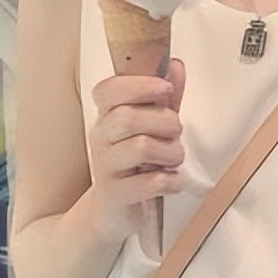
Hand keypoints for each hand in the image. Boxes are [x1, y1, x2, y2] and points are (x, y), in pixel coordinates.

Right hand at [87, 58, 186, 243]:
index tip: (164, 88)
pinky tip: (173, 181)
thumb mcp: (152, 127)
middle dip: (164, 121)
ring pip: (140, 147)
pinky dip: (169, 181)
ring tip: (175, 159)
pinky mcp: (113, 196)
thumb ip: (165, 98)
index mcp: (107, 116)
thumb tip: (175, 65)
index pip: (108, 90)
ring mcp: (104, 167)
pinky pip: (146, 182)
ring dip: (170, 152)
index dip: (137, 85)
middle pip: (128, 117)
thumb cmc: (135, 165)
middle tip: (176, 132)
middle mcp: (101, 138)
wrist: (113, 212)